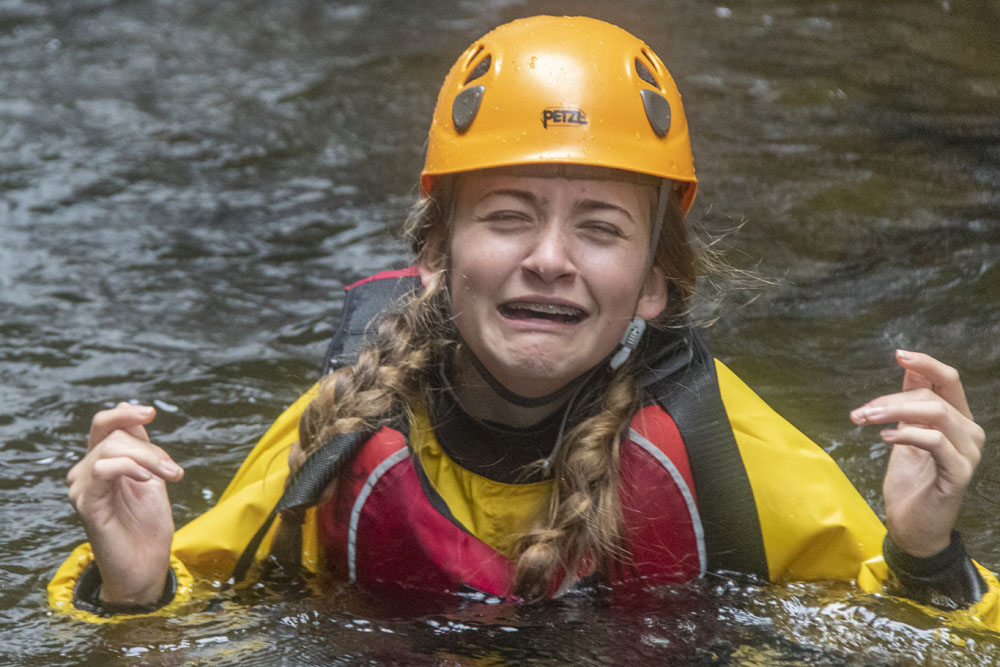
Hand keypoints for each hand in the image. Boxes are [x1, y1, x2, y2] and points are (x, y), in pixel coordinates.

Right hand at [67, 403, 183, 604]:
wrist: (146, 564)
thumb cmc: (148, 524)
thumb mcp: (151, 475)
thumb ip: (140, 445)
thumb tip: (127, 406)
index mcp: (102, 464)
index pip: (103, 425)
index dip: (124, 414)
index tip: (150, 412)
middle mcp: (86, 473)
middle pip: (115, 437)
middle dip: (151, 449)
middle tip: (174, 471)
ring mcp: (83, 488)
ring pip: (110, 450)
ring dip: (148, 459)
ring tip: (170, 476)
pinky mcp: (86, 504)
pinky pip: (103, 470)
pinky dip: (129, 467)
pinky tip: (147, 479)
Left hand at [851, 350, 984, 556]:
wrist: (913, 527)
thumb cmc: (911, 482)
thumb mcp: (905, 435)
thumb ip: (910, 405)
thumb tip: (909, 370)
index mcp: (958, 421)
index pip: (949, 381)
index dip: (926, 364)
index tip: (899, 355)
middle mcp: (969, 434)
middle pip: (934, 397)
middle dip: (892, 399)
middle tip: (860, 411)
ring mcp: (968, 453)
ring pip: (936, 413)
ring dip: (894, 411)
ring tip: (865, 419)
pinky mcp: (959, 473)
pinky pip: (935, 441)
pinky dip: (908, 434)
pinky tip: (885, 437)